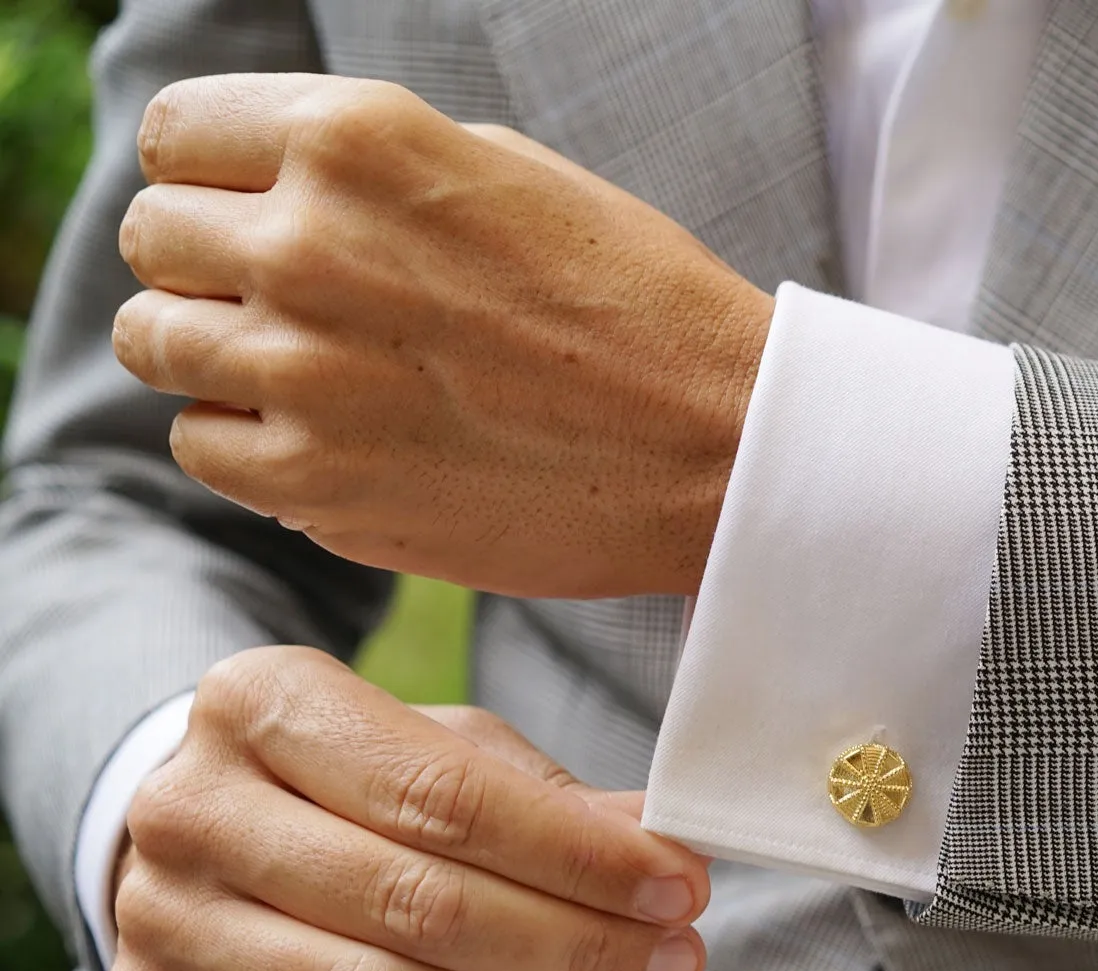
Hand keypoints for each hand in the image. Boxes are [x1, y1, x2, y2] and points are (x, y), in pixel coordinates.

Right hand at [103, 646, 710, 970]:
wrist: (205, 831)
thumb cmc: (349, 781)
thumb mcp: (443, 751)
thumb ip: (549, 798)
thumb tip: (667, 844)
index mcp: (260, 701)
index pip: (444, 795)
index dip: (577, 855)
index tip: (681, 887)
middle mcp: (188, 807)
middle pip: (415, 903)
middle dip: (572, 941)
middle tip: (672, 958)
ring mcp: (157, 918)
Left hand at [111, 73, 773, 598]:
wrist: (722, 447)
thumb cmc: (636, 302)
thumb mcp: (505, 173)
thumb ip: (364, 168)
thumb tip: (260, 191)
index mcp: (357, 141)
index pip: (176, 138)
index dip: (212, 176)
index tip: (254, 213)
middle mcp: (310, 246)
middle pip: (154, 241)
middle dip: (208, 265)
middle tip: (291, 301)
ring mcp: (305, 373)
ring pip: (159, 347)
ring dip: (217, 355)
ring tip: (311, 372)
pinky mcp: (319, 485)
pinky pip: (204, 447)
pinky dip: (248, 442)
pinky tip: (332, 436)